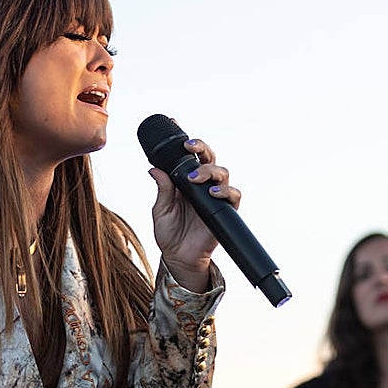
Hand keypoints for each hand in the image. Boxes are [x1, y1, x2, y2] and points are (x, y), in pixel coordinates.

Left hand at [148, 135, 239, 290]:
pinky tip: (211, 193)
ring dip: (209, 170)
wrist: (178, 257)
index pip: (190, 156)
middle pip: (210, 159)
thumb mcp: (161, 210)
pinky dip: (224, 191)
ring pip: (222, 173)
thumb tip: (154, 169)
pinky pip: (233, 196)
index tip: (178, 129)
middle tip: (189, 147)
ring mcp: (214, 197)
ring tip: (194, 177)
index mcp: (185, 182)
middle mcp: (202, 186)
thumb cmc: (169, 233)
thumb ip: (163, 189)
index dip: (189, 143)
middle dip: (202, 148)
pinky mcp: (224, 211)